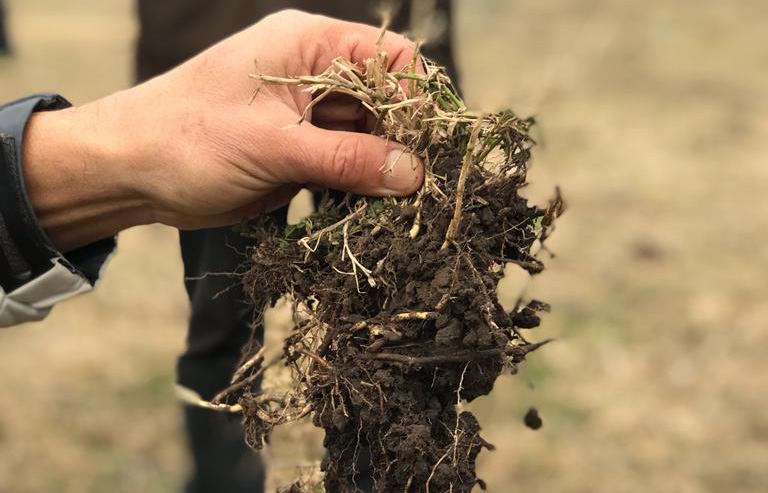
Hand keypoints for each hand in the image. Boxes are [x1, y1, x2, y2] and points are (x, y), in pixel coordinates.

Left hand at [23, 10, 423, 251]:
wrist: (130, 173)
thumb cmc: (189, 140)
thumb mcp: (275, 148)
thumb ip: (348, 159)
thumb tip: (414, 173)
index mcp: (307, 45)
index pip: (389, 58)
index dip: (416, 98)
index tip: (432, 146)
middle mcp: (312, 73)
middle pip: (385, 100)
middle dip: (404, 140)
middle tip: (421, 187)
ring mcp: (307, 115)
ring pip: (368, 136)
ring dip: (383, 169)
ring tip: (400, 205)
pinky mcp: (299, 151)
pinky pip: (346, 164)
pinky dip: (360, 185)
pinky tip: (371, 210)